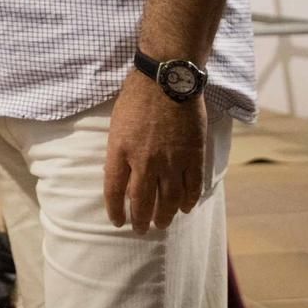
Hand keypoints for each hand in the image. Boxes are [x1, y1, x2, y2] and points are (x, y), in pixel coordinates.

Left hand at [104, 72, 205, 232]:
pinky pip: (192, 187)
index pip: (114, 191)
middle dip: (141, 221)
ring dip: (165, 216)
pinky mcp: (193, 156)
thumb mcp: (116, 125)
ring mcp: (171, 161)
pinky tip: (185, 208)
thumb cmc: (136, 96)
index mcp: (120, 151)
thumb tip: (120, 177)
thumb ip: (118, 152)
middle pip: (142, 202)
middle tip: (142, 230)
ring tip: (162, 223)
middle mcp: (145, 161)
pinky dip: (189, 201)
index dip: (115, 211)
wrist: (166, 78)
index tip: (118, 221)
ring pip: (169, 200)